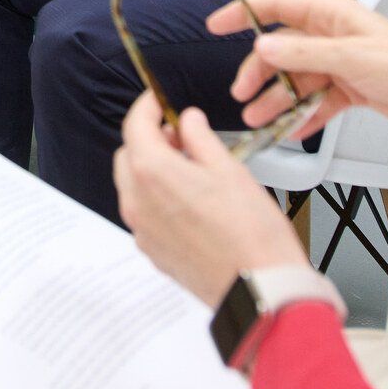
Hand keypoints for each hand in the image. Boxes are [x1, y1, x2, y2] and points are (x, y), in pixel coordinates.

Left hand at [114, 95, 308, 303]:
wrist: (259, 287)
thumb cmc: (251, 232)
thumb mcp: (229, 168)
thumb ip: (200, 138)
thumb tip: (188, 121)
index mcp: (152, 172)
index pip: (135, 125)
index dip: (148, 107)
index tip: (159, 101)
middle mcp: (137, 201)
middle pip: (128, 155)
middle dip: (149, 139)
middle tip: (181, 135)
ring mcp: (142, 230)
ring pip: (133, 186)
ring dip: (151, 170)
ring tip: (190, 168)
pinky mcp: (153, 252)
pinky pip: (144, 214)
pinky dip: (157, 198)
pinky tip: (190, 201)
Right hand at [207, 0, 387, 137]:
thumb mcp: (349, 58)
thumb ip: (302, 55)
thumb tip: (262, 48)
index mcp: (333, 15)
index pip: (278, 7)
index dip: (244, 14)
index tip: (214, 26)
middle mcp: (334, 36)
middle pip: (283, 50)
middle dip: (260, 73)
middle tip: (242, 96)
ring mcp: (342, 63)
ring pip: (298, 80)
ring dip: (278, 100)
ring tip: (260, 122)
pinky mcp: (352, 89)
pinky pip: (318, 100)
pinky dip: (304, 115)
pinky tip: (291, 130)